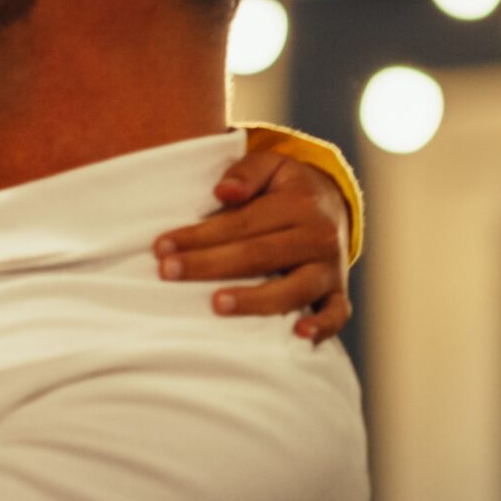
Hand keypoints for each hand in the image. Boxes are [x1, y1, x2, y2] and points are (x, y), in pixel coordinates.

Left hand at [153, 151, 351, 342]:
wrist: (335, 204)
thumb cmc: (287, 187)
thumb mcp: (271, 165)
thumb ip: (245, 172)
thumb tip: (222, 192)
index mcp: (298, 204)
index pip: (241, 224)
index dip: (199, 236)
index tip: (162, 247)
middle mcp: (318, 237)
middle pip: (259, 256)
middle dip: (208, 266)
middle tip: (168, 273)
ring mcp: (330, 269)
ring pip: (293, 289)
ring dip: (254, 300)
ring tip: (217, 304)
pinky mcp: (338, 293)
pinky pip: (336, 314)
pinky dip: (322, 327)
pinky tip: (298, 336)